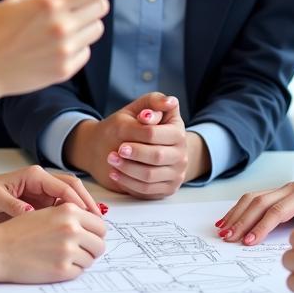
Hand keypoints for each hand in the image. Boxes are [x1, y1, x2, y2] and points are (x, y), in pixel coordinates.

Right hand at [0, 0, 140, 121]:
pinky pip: (86, 52)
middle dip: (93, 4)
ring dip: (86, 26)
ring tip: (59, 30)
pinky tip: (54, 49)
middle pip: (101, 8)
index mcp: (50, 4)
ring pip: (96, 30)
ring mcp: (65, 50)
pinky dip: (78, 47)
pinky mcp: (65, 69)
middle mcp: (62, 26)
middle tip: (74, 7)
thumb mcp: (15, 1)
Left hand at [0, 167, 103, 224]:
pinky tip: (76, 231)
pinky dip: (70, 218)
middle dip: (87, 204)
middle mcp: (42, 182)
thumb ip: (13, 205)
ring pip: (69, 200)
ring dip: (81, 212)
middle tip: (98, 222)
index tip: (88, 215)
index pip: (64, 185)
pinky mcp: (40, 205)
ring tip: (92, 228)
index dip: (78, 200)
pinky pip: (60, 209)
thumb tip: (29, 213)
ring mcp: (42, 193)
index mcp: (34, 176)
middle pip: (72, 189)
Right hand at [0, 204, 106, 283]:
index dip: (96, 233)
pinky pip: (79, 272)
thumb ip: (71, 216)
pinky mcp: (62, 270)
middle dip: (92, 248)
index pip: (100, 225)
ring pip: (91, 259)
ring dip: (81, 260)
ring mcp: (68, 250)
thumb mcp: (47, 212)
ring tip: (63, 258)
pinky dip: (71, 271)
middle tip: (80, 251)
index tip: (91, 238)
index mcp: (69, 210)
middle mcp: (72, 228)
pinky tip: (55, 265)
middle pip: (100, 244)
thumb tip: (93, 225)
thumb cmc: (19, 230)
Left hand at [65, 93, 190, 198]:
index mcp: (177, 129)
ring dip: (128, 170)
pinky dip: (128, 183)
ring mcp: (176, 172)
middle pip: (157, 156)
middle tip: (115, 152)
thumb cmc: (133, 125)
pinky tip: (115, 174)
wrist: (128, 146)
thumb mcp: (140, 108)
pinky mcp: (167, 188)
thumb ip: (153, 102)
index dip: (140, 136)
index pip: (158, 134)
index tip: (123, 140)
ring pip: (150, 176)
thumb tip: (170, 101)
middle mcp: (181, 152)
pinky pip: (147, 190)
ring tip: (112, 162)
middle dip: (134, 154)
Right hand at [216, 158, 293, 245]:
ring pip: (253, 198)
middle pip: (260, 203)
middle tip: (229, 238)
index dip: (263, 225)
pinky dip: (240, 208)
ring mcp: (282, 188)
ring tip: (223, 230)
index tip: (250, 241)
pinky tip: (228, 219)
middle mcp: (290, 187)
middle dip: (243, 221)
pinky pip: (255, 198)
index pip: (279, 210)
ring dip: (237, 214)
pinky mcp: (277, 193)